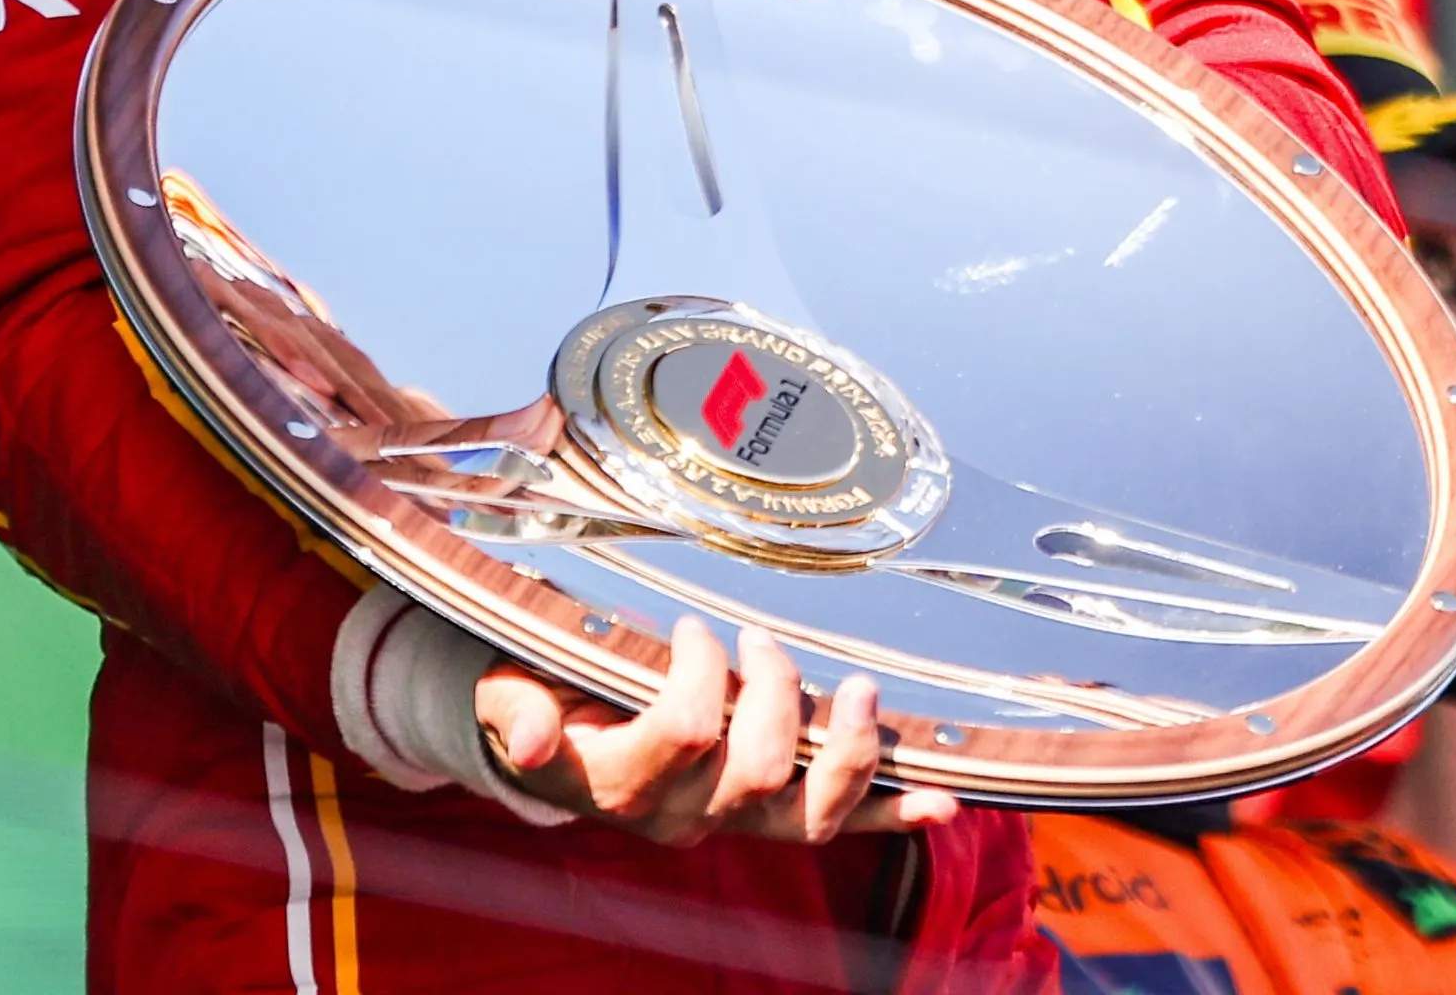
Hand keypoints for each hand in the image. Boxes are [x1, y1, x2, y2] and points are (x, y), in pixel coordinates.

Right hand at [473, 618, 956, 844]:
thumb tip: (538, 735)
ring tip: (864, 692)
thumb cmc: (538, 703)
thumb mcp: (510, 695)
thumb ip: (518, 711)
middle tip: (759, 639)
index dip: (704, 671)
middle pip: (760, 770)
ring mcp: (735, 819)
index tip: (693, 628)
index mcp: (625, 783)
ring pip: (811, 814)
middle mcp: (686, 814)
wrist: (553, 754)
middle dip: (776, 693)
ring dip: (851, 752)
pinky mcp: (770, 814)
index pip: (688, 730)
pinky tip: (945, 805)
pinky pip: (838, 827)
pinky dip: (894, 817)